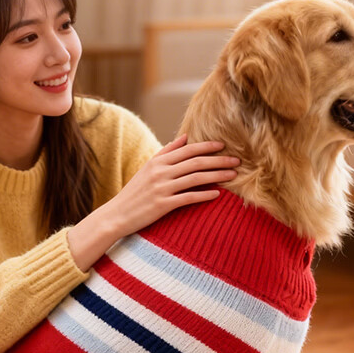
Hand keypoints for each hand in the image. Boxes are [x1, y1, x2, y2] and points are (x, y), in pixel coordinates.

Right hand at [101, 134, 238, 237]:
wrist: (116, 215)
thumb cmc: (134, 192)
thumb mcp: (148, 168)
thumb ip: (167, 152)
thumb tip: (185, 137)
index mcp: (157, 161)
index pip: (187, 150)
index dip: (207, 147)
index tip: (223, 146)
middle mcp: (160, 172)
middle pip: (195, 162)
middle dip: (218, 160)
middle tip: (237, 160)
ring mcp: (162, 188)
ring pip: (195, 178)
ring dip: (217, 175)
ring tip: (233, 175)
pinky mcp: (163, 205)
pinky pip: (188, 197)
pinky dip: (204, 195)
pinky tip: (217, 194)